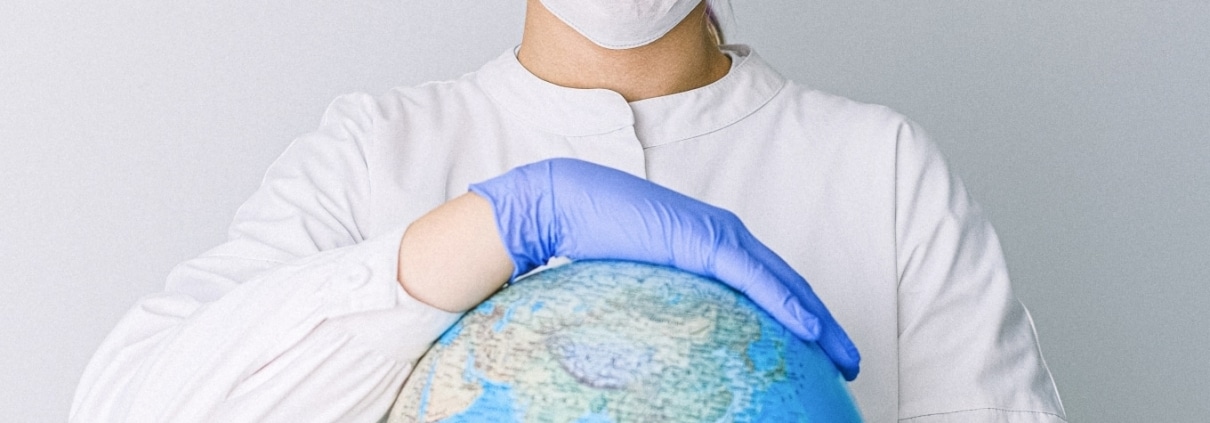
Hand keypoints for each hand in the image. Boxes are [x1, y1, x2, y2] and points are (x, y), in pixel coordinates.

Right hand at [468, 158, 859, 380]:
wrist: (569, 202)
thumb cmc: (595, 238)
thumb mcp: (640, 277)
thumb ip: (663, 300)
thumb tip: (663, 341)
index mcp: (712, 245)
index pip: (768, 284)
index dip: (799, 314)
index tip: (819, 349)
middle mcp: (726, 238)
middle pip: (788, 286)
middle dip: (824, 325)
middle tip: (847, 361)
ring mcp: (719, 236)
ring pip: (784, 284)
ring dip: (818, 321)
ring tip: (842, 356)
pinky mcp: (706, 241)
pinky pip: (757, 279)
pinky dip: (788, 304)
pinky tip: (810, 329)